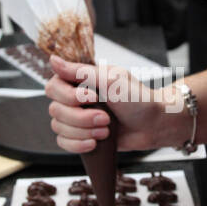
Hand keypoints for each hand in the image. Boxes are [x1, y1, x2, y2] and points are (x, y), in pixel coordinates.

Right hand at [46, 53, 163, 153]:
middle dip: (82, 119)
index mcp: (79, 80)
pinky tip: (94, 143)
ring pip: (59, 128)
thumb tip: (53, 60)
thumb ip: (80, 71)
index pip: (52, 88)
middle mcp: (74, 98)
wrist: (153, 124)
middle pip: (55, 111)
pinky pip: (64, 143)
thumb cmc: (137, 99)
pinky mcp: (81, 135)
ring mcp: (77, 118)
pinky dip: (78, 145)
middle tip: (106, 118)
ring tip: (106, 130)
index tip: (92, 98)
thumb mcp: (110, 80)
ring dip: (83, 132)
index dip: (69, 97)